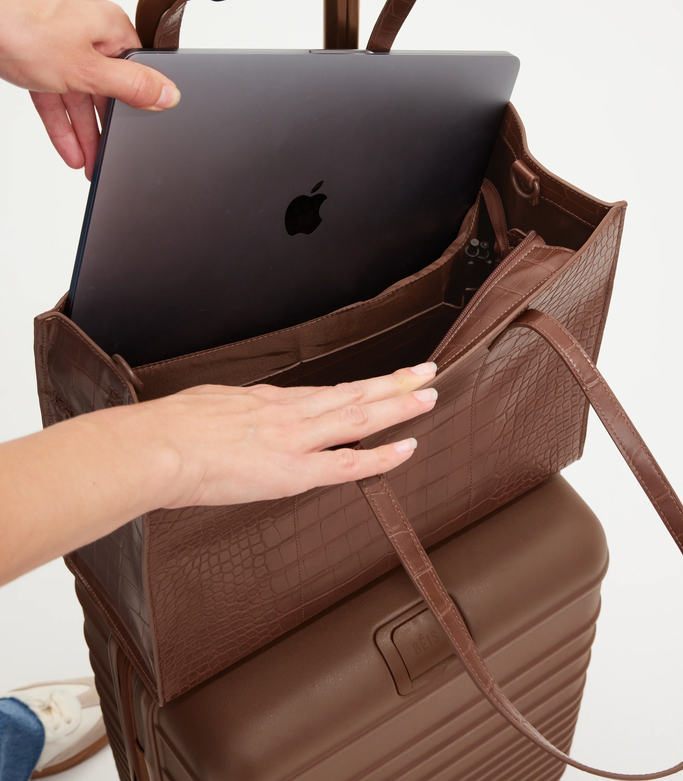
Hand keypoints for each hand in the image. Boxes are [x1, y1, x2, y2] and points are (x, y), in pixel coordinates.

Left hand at [0, 0, 179, 178]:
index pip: (135, 73)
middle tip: (107, 159)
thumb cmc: (23, 29)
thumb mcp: (87, 68)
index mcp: (111, 26)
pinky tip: (67, 147)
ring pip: (79, 95)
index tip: (136, 136)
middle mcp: (89, 31)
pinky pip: (56, 94)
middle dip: (104, 128)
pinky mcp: (37, 55)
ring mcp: (61, 42)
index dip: (136, 107)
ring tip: (88, 163)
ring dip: (82, 131)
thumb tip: (170, 94)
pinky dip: (61, 121)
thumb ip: (131, 86)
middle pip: (105, 89)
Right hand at [95, 362, 438, 508]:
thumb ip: (239, 411)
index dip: (362, 386)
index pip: (329, 392)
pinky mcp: (294, 470)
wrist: (158, 446)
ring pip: (361, 416)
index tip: (385, 379)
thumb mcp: (212, 405)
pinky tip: (407, 447)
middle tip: (426, 371)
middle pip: (355, 394)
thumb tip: (243, 413)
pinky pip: (348, 462)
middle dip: (394, 383)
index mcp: (271, 400)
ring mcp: (297, 439)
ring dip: (399, 405)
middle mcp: (292, 413)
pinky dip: (382, 454)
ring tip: (429, 395)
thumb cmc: (173, 428)